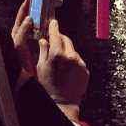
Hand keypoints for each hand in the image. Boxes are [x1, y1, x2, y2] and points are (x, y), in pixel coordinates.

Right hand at [12, 0, 88, 122]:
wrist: (63, 103)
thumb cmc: (49, 86)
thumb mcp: (41, 67)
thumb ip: (43, 51)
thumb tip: (44, 40)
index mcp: (57, 54)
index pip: (55, 33)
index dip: (53, 26)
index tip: (52, 22)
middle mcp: (70, 56)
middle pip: (65, 39)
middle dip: (59, 38)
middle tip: (54, 42)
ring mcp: (79, 62)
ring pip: (72, 49)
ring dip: (66, 50)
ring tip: (60, 62)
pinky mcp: (85, 69)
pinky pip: (78, 59)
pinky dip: (72, 60)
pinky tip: (67, 69)